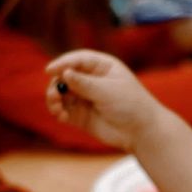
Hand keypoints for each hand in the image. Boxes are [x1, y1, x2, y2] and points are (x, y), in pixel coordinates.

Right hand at [46, 50, 165, 150]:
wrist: (141, 131)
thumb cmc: (130, 105)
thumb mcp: (107, 90)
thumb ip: (84, 83)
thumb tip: (64, 73)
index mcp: (102, 67)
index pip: (78, 60)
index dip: (63, 63)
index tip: (50, 70)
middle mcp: (91, 81)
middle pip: (66, 76)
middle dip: (57, 83)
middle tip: (54, 93)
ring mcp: (85, 98)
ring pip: (62, 94)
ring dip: (54, 98)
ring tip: (56, 105)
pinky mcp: (81, 116)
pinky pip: (64, 111)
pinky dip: (59, 112)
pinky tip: (61, 116)